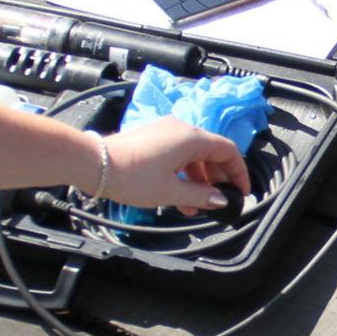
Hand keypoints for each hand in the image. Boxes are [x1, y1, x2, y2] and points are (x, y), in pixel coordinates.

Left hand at [100, 118, 253, 212]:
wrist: (94, 165)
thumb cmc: (134, 176)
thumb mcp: (171, 191)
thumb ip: (201, 195)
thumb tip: (221, 199)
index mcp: (191, 137)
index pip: (228, 150)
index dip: (239, 172)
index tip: (242, 191)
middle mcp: (181, 129)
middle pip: (211, 152)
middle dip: (218, 177)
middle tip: (220, 199)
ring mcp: (165, 133)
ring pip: (193, 156)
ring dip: (199, 180)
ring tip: (198, 206)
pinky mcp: (152, 139)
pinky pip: (177, 156)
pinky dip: (184, 174)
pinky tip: (181, 197)